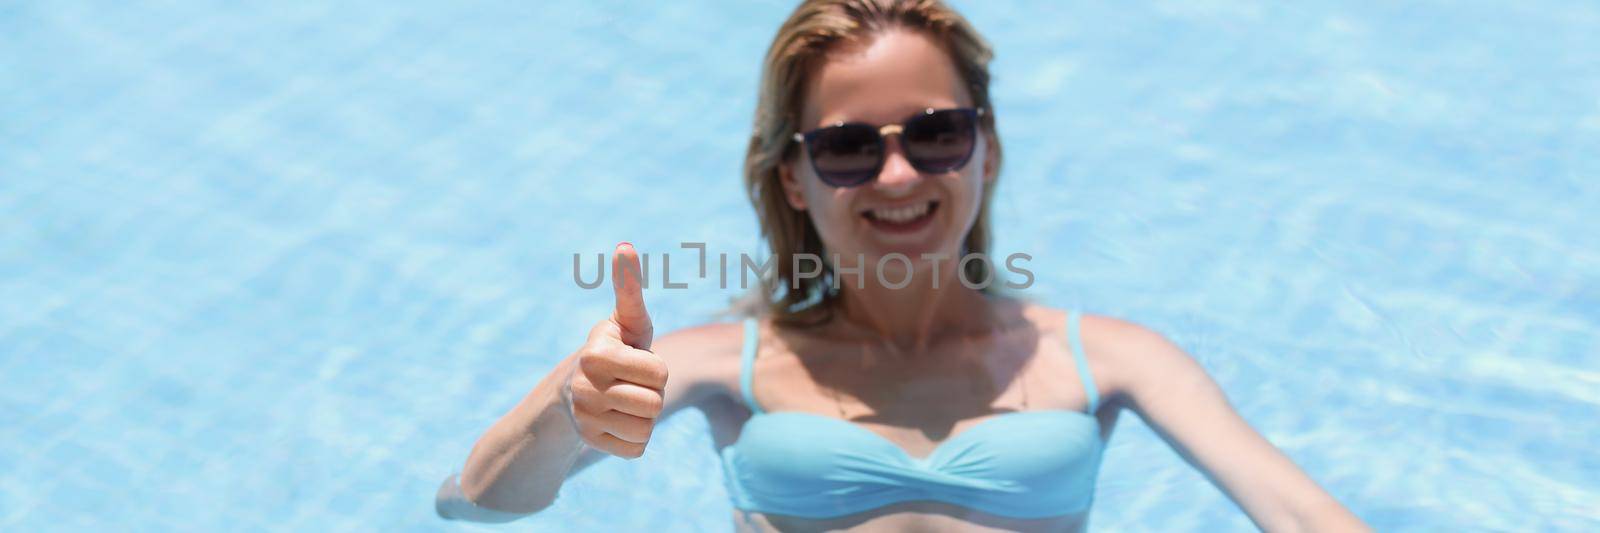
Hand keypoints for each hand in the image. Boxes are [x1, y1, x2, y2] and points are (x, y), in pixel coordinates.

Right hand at [564, 242, 665, 457]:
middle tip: (631, 383)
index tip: (634, 361)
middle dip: (652, 393)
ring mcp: (584, 417)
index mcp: (596, 354)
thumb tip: (625, 246)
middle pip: (655, 403)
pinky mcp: (589, 442)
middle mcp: (584, 387)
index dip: (656, 369)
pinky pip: (637, 448)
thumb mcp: (626, 320)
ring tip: (626, 400)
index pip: (660, 374)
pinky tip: (618, 421)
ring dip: (645, 416)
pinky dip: (635, 437)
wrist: (573, 390)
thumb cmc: (615, 348)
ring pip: (647, 428)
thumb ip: (629, 288)